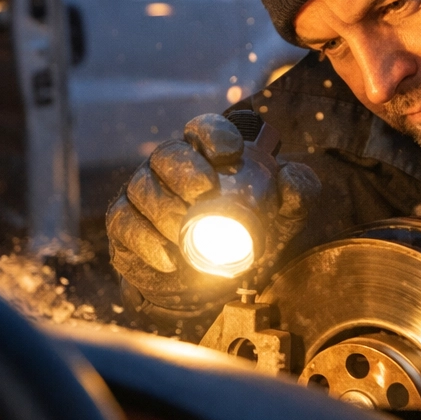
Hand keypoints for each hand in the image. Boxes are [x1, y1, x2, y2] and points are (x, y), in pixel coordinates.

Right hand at [107, 113, 318, 319]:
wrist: (205, 290)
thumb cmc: (243, 241)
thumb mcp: (281, 220)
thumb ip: (297, 194)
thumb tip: (289, 178)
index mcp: (206, 156)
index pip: (203, 130)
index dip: (213, 134)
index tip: (230, 154)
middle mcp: (170, 168)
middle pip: (167, 154)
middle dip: (184, 169)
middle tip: (204, 191)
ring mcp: (143, 195)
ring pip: (143, 188)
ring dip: (165, 209)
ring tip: (184, 233)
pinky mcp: (123, 226)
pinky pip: (124, 223)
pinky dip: (145, 240)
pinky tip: (168, 258)